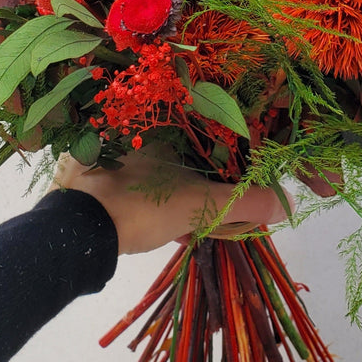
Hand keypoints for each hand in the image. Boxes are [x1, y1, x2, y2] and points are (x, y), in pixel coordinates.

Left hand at [50, 144, 290, 254]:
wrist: (75, 232)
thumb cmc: (140, 203)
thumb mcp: (200, 204)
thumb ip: (243, 202)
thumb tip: (287, 203)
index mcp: (160, 128)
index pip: (201, 133)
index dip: (223, 157)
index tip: (234, 180)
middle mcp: (134, 135)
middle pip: (181, 154)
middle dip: (201, 179)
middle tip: (215, 207)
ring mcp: (111, 160)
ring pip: (158, 173)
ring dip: (179, 195)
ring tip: (193, 220)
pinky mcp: (96, 184)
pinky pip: (138, 189)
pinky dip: (156, 205)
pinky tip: (164, 226)